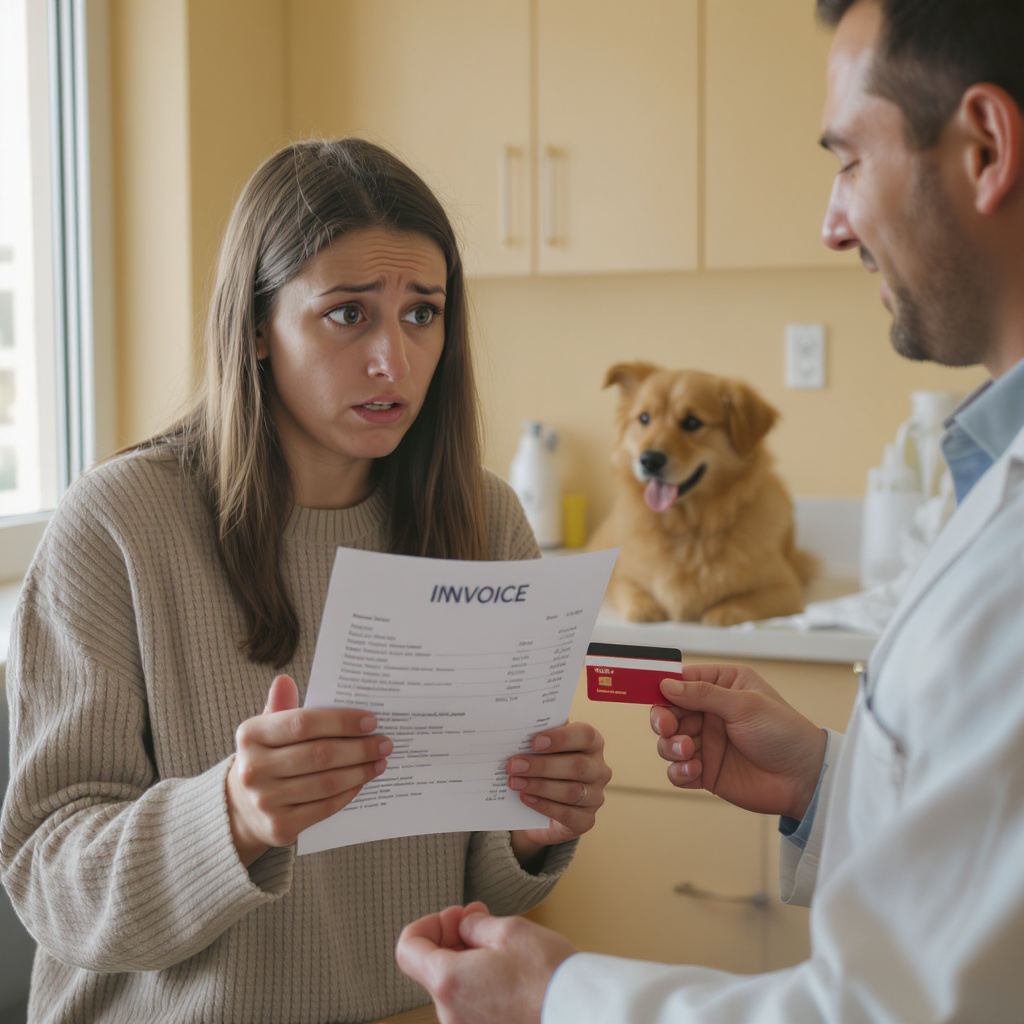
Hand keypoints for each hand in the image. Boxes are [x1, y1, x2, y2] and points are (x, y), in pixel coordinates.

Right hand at [226, 675, 391, 865]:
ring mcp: (265, 800)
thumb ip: (281, 706)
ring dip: (360, 771)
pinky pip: (324, 807)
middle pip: (319, 755)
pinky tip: (362, 782)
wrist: (242, 807)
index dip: (341, 722)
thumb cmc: (267, 757)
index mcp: (251, 735)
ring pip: (326, 783)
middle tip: (384, 742)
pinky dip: (348, 793)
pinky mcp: (279, 826)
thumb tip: (284, 680)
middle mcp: (253, 769)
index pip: (303, 723)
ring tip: (380, 761)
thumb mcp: (267, 729)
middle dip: (359, 748)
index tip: (371, 722)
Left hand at [396, 903, 575, 1023]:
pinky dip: (480, 983)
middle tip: (480, 918)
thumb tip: (464, 926)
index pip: (407, 948)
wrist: (581, 1016)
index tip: (454, 916)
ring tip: (501, 945)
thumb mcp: (510, 930)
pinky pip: (471, 1006)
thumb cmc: (549, 977)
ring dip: (468, 960)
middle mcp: (450, 1014)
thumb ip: (474, 925)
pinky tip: (508, 971)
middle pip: (432, 968)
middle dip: (452, 937)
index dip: (427, 924)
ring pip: (454, 987)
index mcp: (449, 982)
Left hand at [506, 721, 611, 867]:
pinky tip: (526, 798)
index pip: (585, 735)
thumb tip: (519, 734)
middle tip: (514, 765)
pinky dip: (544, 806)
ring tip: (515, 782)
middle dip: (543, 765)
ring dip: (540, 786)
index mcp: (592, 744)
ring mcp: (595, 796)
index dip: (561, 738)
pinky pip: (567, 814)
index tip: (534, 742)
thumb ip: (538, 741)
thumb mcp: (543, 751)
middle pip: (578, 765)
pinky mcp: (586, 820)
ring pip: (572, 792)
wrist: (543, 807)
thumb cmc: (545, 767)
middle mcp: (599, 769)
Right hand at [649, 664, 825, 820]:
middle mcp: (710, 713)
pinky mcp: (706, 771)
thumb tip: (666, 684)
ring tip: (689, 752)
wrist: (804, 778)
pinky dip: (679, 772)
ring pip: (667, 741)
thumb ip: (703, 694)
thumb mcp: (744, 705)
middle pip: (667, 712)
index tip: (650, 694)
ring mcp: (707, 742)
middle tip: (667, 728)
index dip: (662, 687)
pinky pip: (677, 771)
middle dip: (662, 720)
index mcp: (722, 686)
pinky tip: (695, 772)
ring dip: (671, 747)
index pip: (681, 681)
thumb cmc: (783, 732)